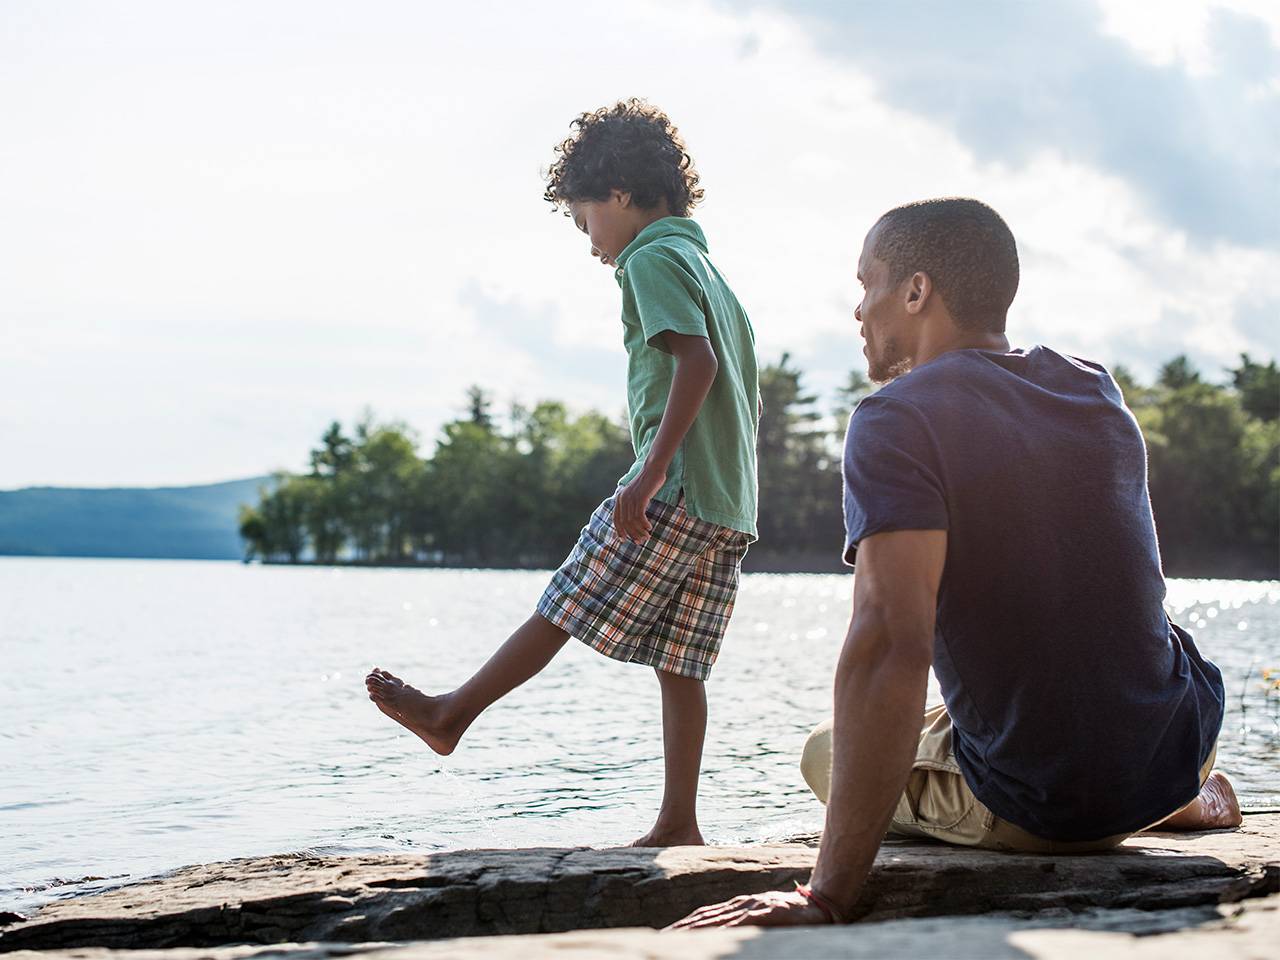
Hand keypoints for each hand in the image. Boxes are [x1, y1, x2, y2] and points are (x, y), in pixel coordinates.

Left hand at [613, 466, 664, 542]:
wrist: (653, 470)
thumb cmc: (647, 483)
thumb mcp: (636, 494)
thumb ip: (632, 504)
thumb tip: (632, 521)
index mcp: (619, 498)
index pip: (616, 519)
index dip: (620, 531)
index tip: (624, 540)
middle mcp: (622, 499)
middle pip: (625, 522)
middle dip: (632, 534)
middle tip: (640, 541)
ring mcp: (631, 498)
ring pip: (633, 521)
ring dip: (640, 531)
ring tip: (647, 537)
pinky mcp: (640, 498)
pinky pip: (640, 516)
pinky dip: (644, 524)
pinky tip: (649, 527)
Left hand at [666, 890, 827, 928]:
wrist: (818, 904)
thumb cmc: (790, 914)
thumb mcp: (761, 919)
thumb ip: (742, 923)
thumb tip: (721, 934)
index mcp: (737, 906)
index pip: (705, 916)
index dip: (684, 924)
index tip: (666, 933)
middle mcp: (740, 905)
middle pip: (704, 917)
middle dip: (681, 928)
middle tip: (660, 936)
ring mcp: (751, 908)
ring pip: (716, 919)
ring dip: (693, 929)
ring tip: (674, 936)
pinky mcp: (764, 914)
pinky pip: (739, 923)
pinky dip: (722, 929)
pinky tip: (709, 934)